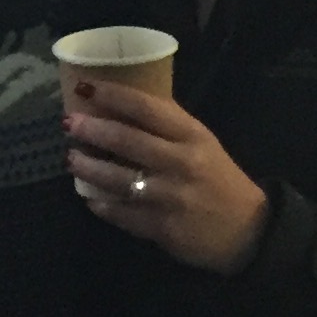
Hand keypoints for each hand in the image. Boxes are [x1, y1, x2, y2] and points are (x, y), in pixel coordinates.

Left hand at [64, 79, 270, 275]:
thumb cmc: (219, 178)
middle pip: (128, 140)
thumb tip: (124, 101)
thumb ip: (169, 124)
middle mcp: (180, 163)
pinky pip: (123, 213)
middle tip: (69, 122)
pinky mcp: (162, 228)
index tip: (85, 86)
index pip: (147, 108)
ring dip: (89, 167)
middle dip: (93, 129)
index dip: (113, 95)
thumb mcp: (202, 142)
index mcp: (191, 136)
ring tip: (71, 159)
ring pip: (119, 179)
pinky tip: (89, 197)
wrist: (247, 230)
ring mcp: (170, 197)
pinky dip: (102, 204)